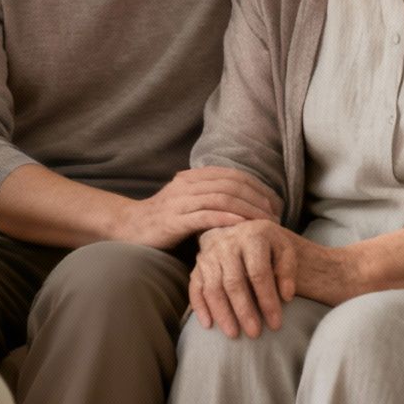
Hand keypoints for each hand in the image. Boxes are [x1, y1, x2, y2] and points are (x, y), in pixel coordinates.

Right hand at [113, 166, 280, 250]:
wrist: (128, 227)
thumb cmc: (162, 219)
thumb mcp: (186, 201)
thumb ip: (207, 196)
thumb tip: (240, 201)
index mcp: (192, 177)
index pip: (232, 175)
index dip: (256, 187)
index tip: (273, 203)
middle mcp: (187, 184)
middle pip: (231, 185)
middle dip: (257, 199)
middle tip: (274, 215)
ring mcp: (179, 201)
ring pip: (221, 198)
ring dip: (247, 210)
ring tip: (264, 222)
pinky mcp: (173, 220)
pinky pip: (205, 216)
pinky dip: (226, 218)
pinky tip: (242, 226)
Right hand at [188, 221, 303, 338]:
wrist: (243, 229)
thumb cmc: (268, 245)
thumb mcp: (284, 249)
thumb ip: (288, 271)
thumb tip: (286, 296)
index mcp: (251, 237)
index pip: (258, 273)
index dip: (267, 300)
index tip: (276, 323)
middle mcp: (226, 243)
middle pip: (233, 282)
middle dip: (244, 311)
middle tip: (255, 333)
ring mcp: (209, 254)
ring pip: (213, 287)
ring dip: (222, 313)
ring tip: (233, 334)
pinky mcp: (198, 265)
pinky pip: (195, 287)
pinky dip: (199, 307)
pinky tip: (208, 325)